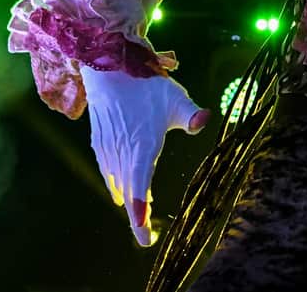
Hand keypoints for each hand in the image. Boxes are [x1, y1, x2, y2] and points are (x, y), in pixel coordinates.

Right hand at [79, 66, 211, 245]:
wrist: (109, 68)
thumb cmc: (146, 85)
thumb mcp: (176, 98)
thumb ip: (191, 115)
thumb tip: (206, 118)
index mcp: (142, 147)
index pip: (140, 187)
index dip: (140, 214)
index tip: (143, 236)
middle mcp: (122, 153)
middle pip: (129, 192)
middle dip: (137, 216)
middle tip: (146, 238)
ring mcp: (109, 150)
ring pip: (118, 183)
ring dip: (129, 198)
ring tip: (140, 214)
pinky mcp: (100, 144)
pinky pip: (108, 172)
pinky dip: (117, 184)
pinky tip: (122, 191)